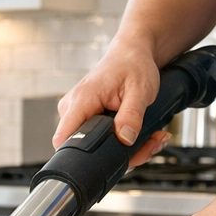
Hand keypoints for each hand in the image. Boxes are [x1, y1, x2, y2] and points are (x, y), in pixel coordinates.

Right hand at [55, 40, 170, 168]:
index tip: (112, 160)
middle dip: (120, 156)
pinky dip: (123, 144)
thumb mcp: (139, 90)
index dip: (81, 158)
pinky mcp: (86, 119)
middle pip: (84, 149)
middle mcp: (73, 108)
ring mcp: (78, 114)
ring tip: (152, 139)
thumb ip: (131, 115)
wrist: (132, 54)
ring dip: (127, 151)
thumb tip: (124, 139)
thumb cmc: (133, 65)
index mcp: (81, 100)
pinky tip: (143, 137)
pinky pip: (99, 141)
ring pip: (95, 148)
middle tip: (149, 145)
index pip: (63, 139)